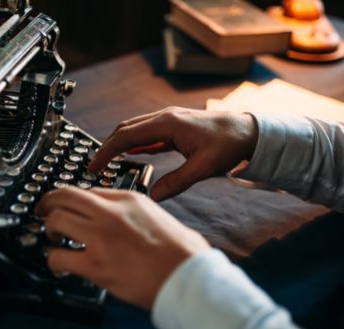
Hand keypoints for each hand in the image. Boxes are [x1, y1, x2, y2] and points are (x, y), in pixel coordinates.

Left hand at [35, 187, 210, 309]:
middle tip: (42, 213)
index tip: (68, 208)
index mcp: (128, 199)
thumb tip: (121, 220)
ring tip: (52, 240)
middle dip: (47, 203)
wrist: (189, 278)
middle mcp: (111, 213)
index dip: (73, 200)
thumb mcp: (159, 216)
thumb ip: (135, 213)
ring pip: (56, 220)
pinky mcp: (95, 265)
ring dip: (49, 230)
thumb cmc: (183, 253)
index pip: (88, 190)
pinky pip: (58, 256)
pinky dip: (53, 260)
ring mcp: (101, 237)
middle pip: (64, 196)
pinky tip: (58, 265)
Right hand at [88, 107, 258, 200]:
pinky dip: (135, 144)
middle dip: (107, 147)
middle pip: (125, 129)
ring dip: (119, 144)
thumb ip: (177, 182)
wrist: (250, 131)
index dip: (106, 151)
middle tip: (94, 167)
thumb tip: (153, 196)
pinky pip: (148, 134)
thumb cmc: (230, 144)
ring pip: (135, 130)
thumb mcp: (204, 167)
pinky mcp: (175, 127)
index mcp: (168, 124)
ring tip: (108, 162)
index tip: (93, 166)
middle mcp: (165, 118)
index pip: (126, 136)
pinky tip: (132, 155)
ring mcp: (169, 121)